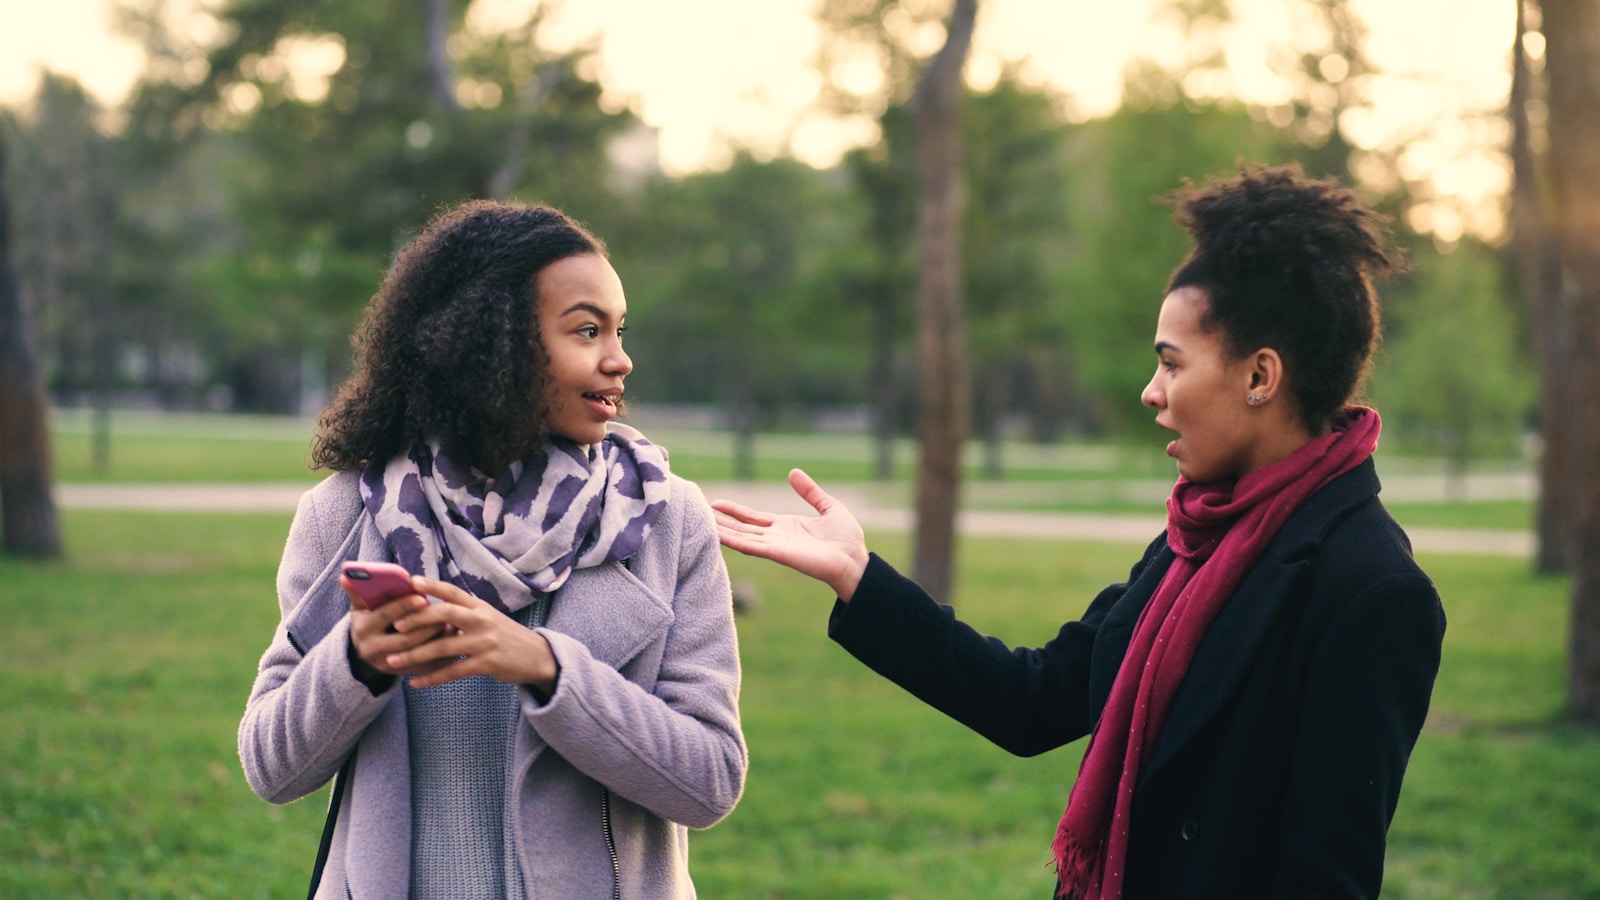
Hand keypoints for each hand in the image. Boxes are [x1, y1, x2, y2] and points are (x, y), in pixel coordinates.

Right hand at [344, 577, 449, 691]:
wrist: (364, 652)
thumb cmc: (368, 620)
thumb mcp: (361, 607)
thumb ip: (359, 592)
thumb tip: (346, 575)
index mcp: (363, 628)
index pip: (385, 616)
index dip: (404, 606)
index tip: (423, 598)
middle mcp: (372, 649)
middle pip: (404, 638)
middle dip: (426, 625)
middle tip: (446, 613)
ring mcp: (387, 664)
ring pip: (417, 654)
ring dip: (436, 640)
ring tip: (453, 625)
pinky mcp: (401, 674)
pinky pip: (424, 667)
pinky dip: (440, 656)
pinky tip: (453, 643)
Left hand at [378, 577, 559, 694]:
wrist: (538, 657)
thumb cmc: (507, 637)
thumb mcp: (489, 618)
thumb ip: (464, 614)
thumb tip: (432, 611)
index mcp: (480, 606)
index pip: (453, 592)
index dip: (432, 585)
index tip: (410, 581)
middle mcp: (482, 620)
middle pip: (445, 615)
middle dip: (418, 620)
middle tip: (396, 625)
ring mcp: (484, 642)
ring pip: (443, 647)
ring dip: (415, 655)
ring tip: (393, 661)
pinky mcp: (487, 664)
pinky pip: (453, 671)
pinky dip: (432, 678)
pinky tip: (415, 683)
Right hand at [711, 468, 869, 600]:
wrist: (855, 560)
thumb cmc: (847, 539)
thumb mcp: (829, 507)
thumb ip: (810, 492)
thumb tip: (793, 472)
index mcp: (785, 526)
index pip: (753, 517)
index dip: (735, 511)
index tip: (715, 503)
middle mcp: (776, 537)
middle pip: (742, 528)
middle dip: (722, 521)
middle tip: (699, 512)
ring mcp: (776, 546)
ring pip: (742, 537)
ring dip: (722, 530)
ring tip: (702, 522)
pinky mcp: (778, 554)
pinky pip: (751, 546)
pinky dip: (734, 541)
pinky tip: (718, 535)